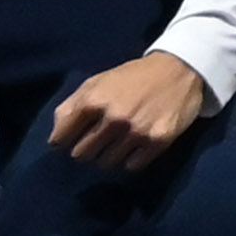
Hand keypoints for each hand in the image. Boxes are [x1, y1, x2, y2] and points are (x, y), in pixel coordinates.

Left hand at [45, 53, 211, 174]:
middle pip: (82, 155)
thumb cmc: (132, 76)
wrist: (179, 68)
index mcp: (92, 101)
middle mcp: (112, 118)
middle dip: (88, 149)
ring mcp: (136, 131)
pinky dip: (132, 160)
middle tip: (100, 140)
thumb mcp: (96, 82)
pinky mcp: (157, 141)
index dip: (64, 140)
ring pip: (106, 163)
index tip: (73, 138)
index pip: (61, 139)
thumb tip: (55, 138)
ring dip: (110, 156)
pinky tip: (137, 145)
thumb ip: (71, 106)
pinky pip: (132, 166)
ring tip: (120, 142)